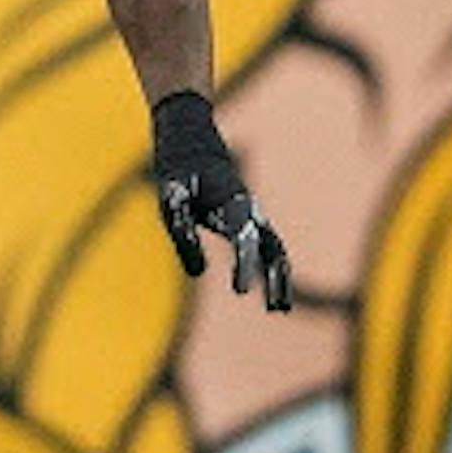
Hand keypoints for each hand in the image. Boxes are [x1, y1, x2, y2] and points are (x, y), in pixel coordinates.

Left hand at [151, 91, 291, 310]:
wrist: (190, 143)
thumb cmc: (179, 173)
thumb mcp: (172, 200)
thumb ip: (183, 233)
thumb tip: (199, 272)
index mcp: (233, 204)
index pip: (245, 241)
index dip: (244, 266)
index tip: (240, 292)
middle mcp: (249, 210)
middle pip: (273, 248)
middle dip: (277, 279)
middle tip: (276, 309)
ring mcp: (251, 214)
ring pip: (275, 249)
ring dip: (280, 278)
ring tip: (279, 309)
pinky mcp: (245, 219)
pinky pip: (266, 246)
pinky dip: (271, 267)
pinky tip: (269, 290)